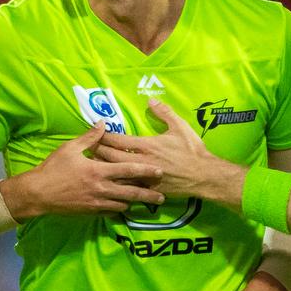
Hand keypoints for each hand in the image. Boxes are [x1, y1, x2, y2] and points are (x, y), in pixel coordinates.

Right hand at [0, 121, 163, 218]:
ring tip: (146, 201)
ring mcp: (97, 202)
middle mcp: (101, 188)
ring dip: (135, 202)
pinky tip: (124, 207)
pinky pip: (111, 212)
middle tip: (162, 195)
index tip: (160, 171)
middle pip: (132, 192)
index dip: (146, 171)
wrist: (38, 193)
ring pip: (123, 204)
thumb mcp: (70, 148)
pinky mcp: (91, 211)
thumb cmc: (53, 168)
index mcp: (98, 170)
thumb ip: (89, 137)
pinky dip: (120, 209)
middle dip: (149, 194)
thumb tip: (103, 123)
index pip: (128, 170)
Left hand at [96, 100, 244, 205]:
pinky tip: (107, 183)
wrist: (204, 176)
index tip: (94, 132)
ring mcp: (142, 178)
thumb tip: (151, 100)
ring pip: (115, 173)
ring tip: (90, 165)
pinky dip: (115, 184)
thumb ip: (164, 113)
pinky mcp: (147, 190)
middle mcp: (141, 161)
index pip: (117, 140)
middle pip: (110, 156)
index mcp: (146, 145)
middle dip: (96, 151)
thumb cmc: (192, 150)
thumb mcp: (180, 127)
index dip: (103, 136)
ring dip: (102, 168)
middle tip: (86, 147)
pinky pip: (126, 188)